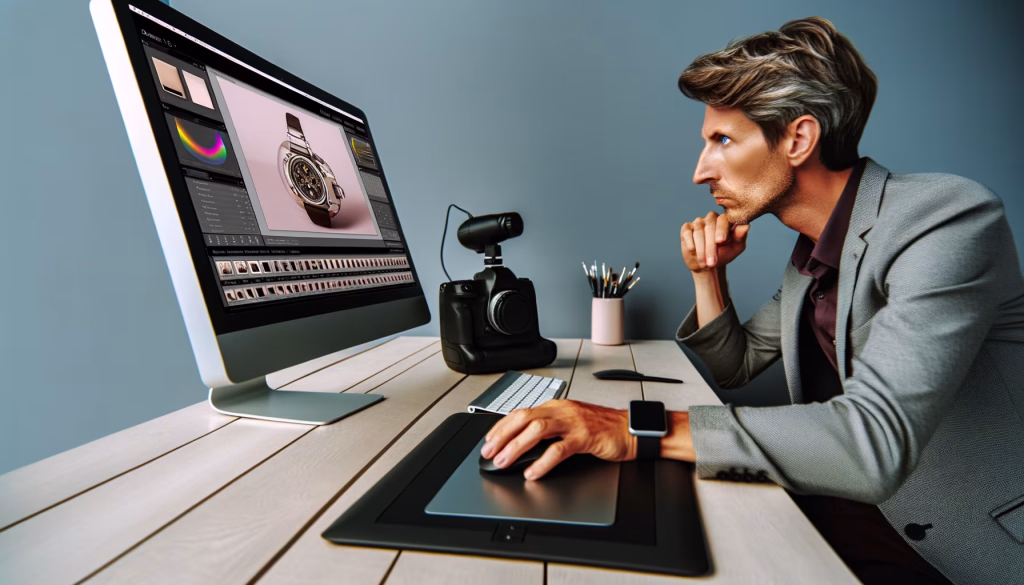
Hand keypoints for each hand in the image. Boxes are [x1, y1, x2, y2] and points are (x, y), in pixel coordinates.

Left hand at [480, 400, 635, 479]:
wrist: (630, 430)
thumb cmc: (602, 428)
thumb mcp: (571, 423)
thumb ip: (550, 430)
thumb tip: (524, 444)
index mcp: (556, 406)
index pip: (521, 412)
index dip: (502, 426)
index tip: (489, 440)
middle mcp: (562, 410)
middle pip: (524, 418)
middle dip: (502, 435)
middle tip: (488, 452)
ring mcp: (573, 422)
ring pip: (537, 430)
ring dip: (516, 447)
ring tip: (504, 461)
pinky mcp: (585, 437)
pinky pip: (559, 449)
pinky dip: (542, 462)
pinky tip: (533, 472)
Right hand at [680, 211, 749, 272]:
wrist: (708, 264)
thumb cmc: (724, 254)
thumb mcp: (736, 247)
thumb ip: (740, 236)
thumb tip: (746, 226)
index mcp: (725, 220)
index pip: (723, 219)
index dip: (721, 229)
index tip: (720, 241)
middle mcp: (711, 218)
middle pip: (710, 226)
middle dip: (710, 246)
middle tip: (712, 261)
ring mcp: (698, 222)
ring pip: (698, 231)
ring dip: (701, 248)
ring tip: (704, 262)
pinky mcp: (686, 228)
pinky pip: (687, 232)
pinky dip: (690, 242)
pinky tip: (693, 250)